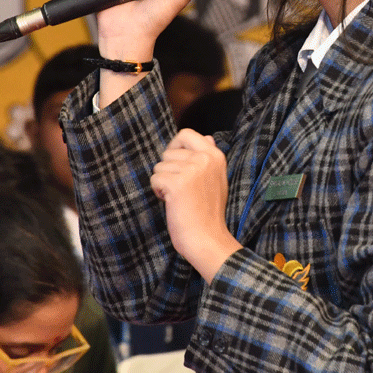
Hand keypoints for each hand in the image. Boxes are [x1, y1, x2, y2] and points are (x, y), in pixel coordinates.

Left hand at [150, 129, 240, 281]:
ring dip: (163, 183)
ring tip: (179, 198)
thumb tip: (207, 136)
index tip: (176, 164)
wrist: (208, 238)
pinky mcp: (177, 183)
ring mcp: (192, 170)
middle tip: (181, 188)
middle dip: (168, 170)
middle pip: (168, 152)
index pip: (186, 133)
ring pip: (159, 167)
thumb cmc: (208, 212)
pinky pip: (155, 179)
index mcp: (215, 155)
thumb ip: (208, 157)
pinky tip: (172, 203)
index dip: (175, 146)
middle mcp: (205, 158)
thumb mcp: (217, 178)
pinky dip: (159, 192)